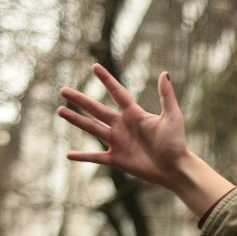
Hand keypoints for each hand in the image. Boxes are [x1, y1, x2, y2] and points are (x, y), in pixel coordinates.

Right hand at [58, 67, 187, 187]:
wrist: (175, 169)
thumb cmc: (176, 143)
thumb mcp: (172, 116)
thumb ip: (166, 96)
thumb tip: (164, 73)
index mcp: (135, 114)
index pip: (117, 93)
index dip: (106, 80)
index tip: (94, 66)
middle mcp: (123, 126)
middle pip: (97, 109)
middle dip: (80, 100)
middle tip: (63, 90)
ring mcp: (118, 142)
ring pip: (92, 129)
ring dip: (76, 120)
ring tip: (60, 110)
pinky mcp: (117, 160)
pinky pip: (96, 158)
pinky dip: (83, 156)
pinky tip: (68, 154)